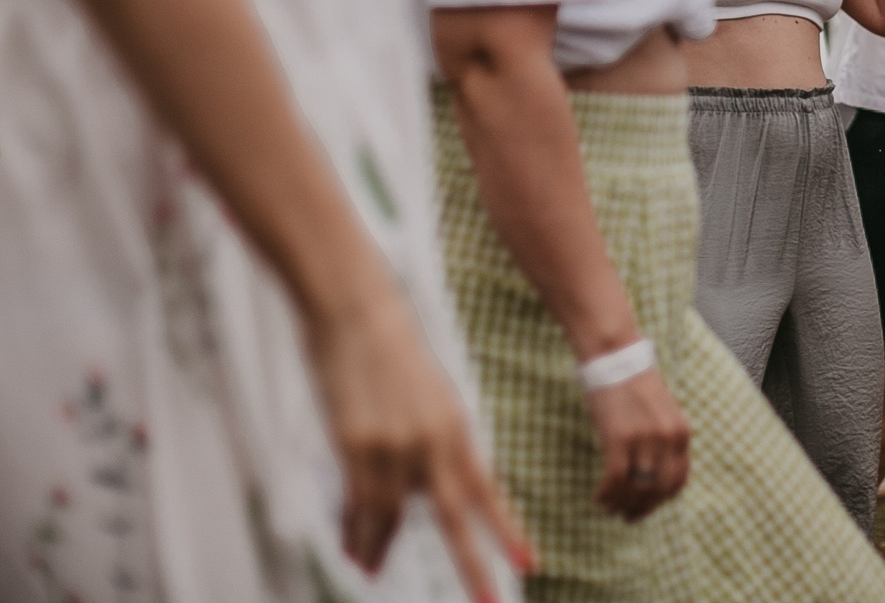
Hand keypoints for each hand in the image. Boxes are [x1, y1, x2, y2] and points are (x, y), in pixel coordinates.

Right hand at [310, 289, 531, 597]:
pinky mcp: (354, 446)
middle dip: (473, 565)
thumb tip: (424, 488)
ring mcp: (393, 447)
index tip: (529, 564)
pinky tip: (355, 551)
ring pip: (392, 519)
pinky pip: (359, 505)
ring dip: (380, 548)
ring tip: (371, 570)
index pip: (488, 491)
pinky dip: (356, 531)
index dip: (508, 531)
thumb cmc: (391, 350)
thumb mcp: (430, 396)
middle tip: (491, 602)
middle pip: (456, 517)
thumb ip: (435, 442)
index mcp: (457, 426)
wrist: (356, 310)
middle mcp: (432, 442)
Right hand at [587, 367, 691, 520]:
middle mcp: (668, 438)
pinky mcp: (620, 438)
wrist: (615, 357)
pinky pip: (616, 479)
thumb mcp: (662, 411)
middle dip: (642, 509)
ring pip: (636, 488)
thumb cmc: (633, 383)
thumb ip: (665, 438)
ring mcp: (645, 439)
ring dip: (621, 504)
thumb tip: (656, 471)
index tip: (648, 507)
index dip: (662, 500)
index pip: (678, 480)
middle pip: (659, 490)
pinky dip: (607, 494)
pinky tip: (599, 498)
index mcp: (682, 432)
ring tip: (608, 507)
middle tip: (627, 516)